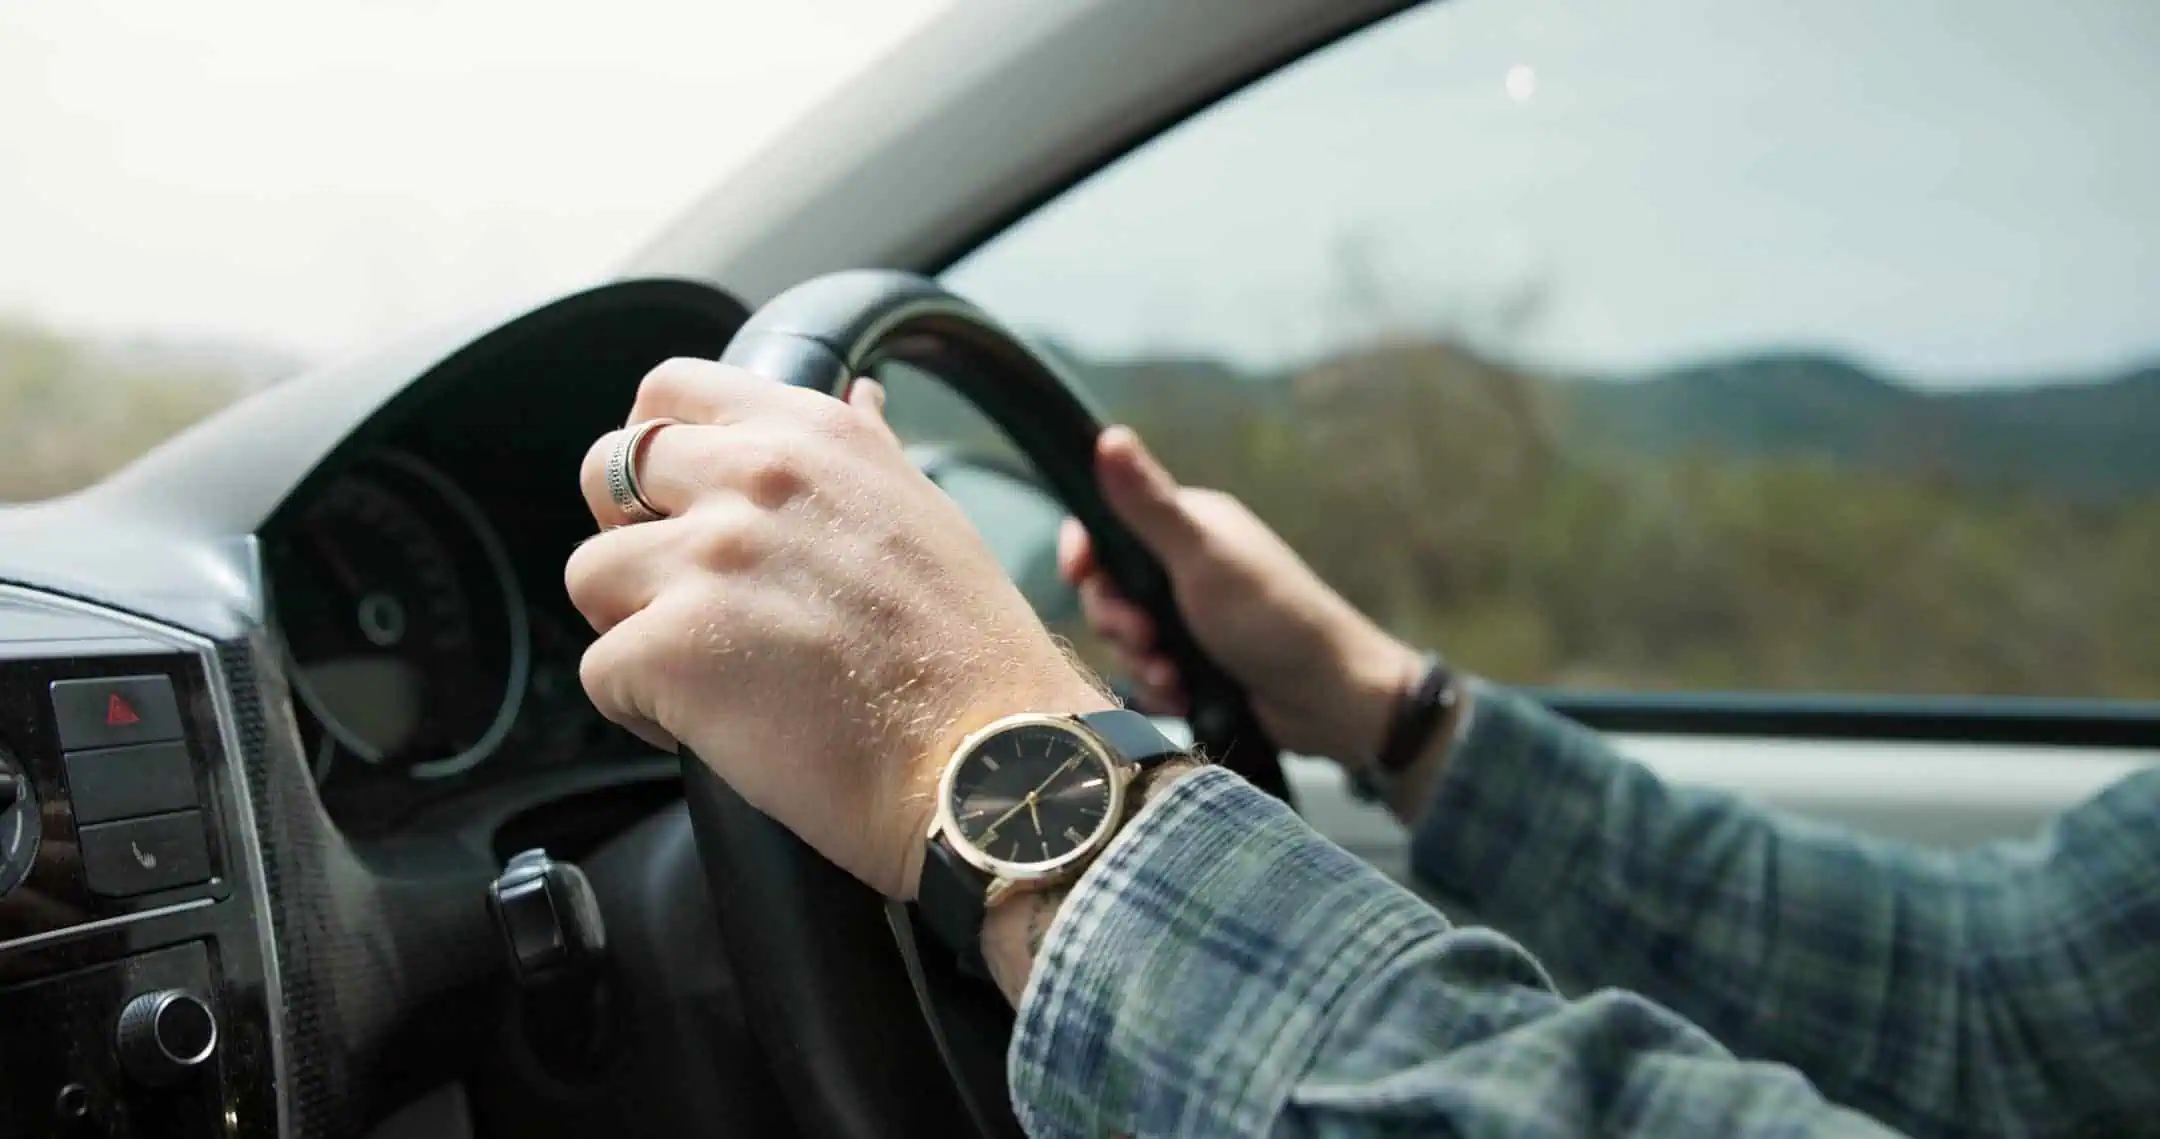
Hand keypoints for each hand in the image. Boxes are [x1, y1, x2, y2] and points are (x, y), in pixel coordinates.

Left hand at [568, 360, 1109, 899]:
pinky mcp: (669, 650)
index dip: (657, 446)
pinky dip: (641, 708)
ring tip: (705, 669)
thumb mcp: (929, 513)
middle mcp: (751, 479)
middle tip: (686, 593)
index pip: (670, 391)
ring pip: (590, 574)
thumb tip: (858, 395)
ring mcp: (704, 562)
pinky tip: (711, 727)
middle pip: (606, 472)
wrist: (992, 763)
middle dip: (631, 533)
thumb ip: (867, 448)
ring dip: (631, 623)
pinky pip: (600, 672)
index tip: (674, 496)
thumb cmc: (974, 657)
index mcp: (811, 436)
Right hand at [1058, 427, 1421, 765]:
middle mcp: (1187, 565)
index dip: (1084, 551)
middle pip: (1108, 588)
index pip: (1107, 524)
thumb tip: (1109, 436)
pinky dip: (1161, 690)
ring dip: (1142, 662)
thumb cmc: (1274, 616)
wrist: (1330, 699)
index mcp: (1188, 526)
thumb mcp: (1202, 556)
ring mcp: (1192, 616)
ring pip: (1126, 637)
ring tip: (1173, 675)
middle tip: (1148, 637)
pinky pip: (1148, 676)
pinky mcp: (1197, 663)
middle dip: (1118, 621)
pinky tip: (1185, 696)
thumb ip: (1148, 504)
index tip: (1079, 575)